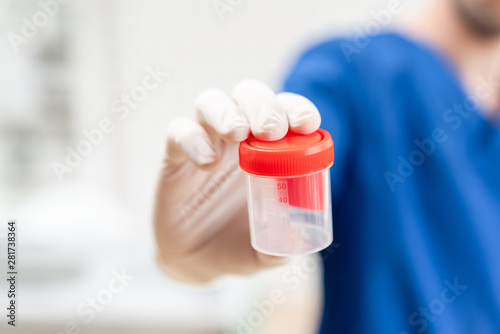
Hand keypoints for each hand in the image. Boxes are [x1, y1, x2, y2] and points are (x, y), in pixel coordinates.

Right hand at [154, 79, 320, 283]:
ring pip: (210, 101)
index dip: (296, 108)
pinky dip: (193, 140)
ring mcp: (205, 142)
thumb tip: (300, 240)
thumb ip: (284, 247)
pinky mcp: (174, 157)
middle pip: (248, 95)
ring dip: (227, 112)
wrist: (198, 262)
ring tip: (238, 135)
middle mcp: (237, 137)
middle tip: (271, 132)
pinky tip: (208, 163)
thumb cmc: (241, 244)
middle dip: (263, 106)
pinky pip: (178, 132)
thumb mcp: (268, 250)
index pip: (284, 111)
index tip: (306, 124)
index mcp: (269, 149)